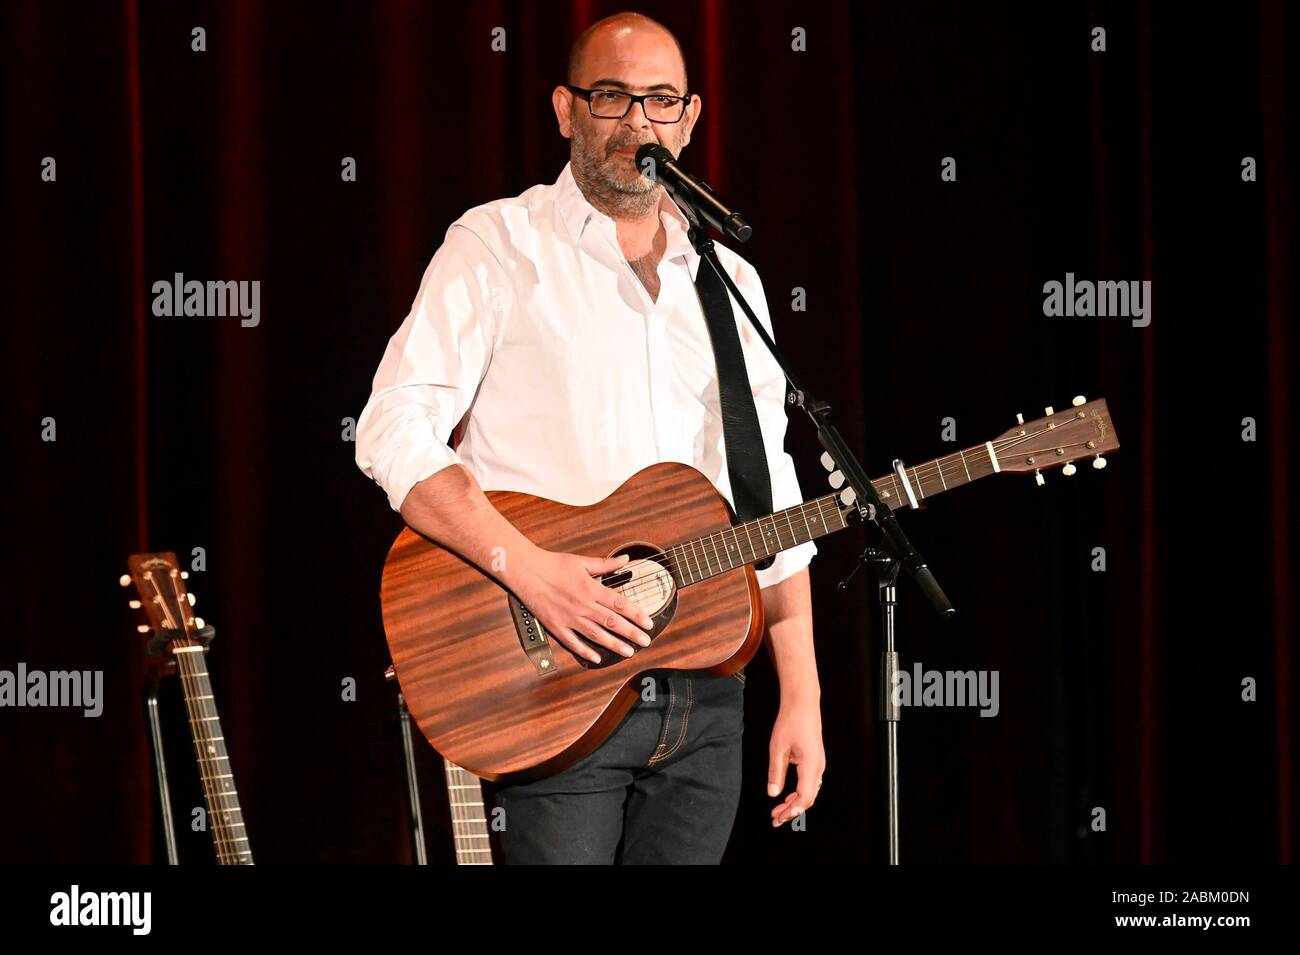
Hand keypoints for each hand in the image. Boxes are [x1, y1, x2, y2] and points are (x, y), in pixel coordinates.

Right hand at [506, 549, 653, 664]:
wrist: (526, 571)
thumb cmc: (553, 564)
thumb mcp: (582, 561)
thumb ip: (606, 563)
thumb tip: (625, 559)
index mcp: (591, 588)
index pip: (620, 604)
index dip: (636, 615)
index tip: (649, 623)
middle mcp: (583, 605)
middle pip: (612, 622)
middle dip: (632, 633)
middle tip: (646, 642)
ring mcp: (569, 618)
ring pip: (596, 635)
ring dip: (614, 645)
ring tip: (629, 652)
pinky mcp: (556, 626)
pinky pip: (573, 643)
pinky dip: (585, 651)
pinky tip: (597, 658)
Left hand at [767, 700, 824, 826]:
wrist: (803, 703)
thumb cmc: (791, 721)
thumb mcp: (777, 748)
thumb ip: (775, 772)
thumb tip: (773, 793)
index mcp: (811, 765)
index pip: (804, 798)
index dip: (791, 811)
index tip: (778, 817)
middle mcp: (818, 767)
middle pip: (808, 798)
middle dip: (791, 811)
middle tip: (774, 818)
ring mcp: (818, 764)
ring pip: (810, 791)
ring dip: (794, 803)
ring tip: (778, 810)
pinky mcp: (815, 760)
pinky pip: (809, 783)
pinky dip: (799, 793)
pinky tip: (787, 795)